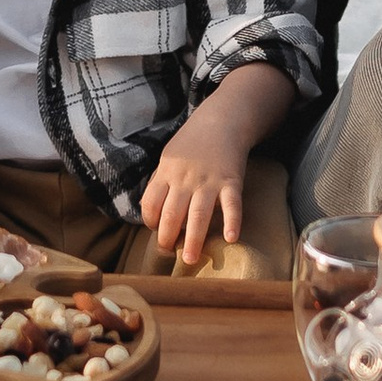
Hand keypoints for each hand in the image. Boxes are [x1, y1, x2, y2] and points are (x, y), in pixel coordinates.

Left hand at [139, 101, 251, 271]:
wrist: (222, 120)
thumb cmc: (192, 143)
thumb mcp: (169, 157)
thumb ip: (160, 182)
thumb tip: (149, 210)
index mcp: (167, 172)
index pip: (151, 203)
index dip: (150, 221)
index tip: (157, 231)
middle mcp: (186, 178)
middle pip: (172, 213)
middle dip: (168, 238)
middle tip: (170, 253)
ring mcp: (209, 180)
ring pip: (198, 214)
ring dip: (194, 239)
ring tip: (191, 260)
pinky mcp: (231, 181)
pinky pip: (232, 204)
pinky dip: (232, 222)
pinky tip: (230, 238)